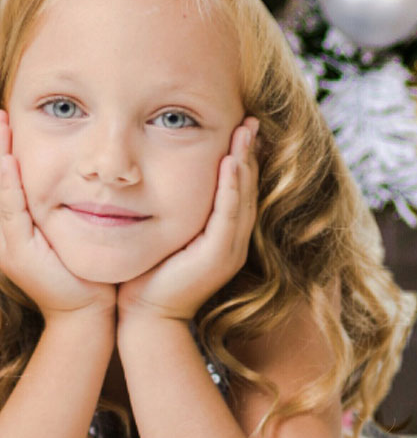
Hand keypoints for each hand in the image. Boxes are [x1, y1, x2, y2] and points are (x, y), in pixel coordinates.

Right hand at [0, 111, 115, 320]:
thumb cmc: (88, 274)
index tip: (7, 115)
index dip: (3, 147)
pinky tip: (9, 160)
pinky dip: (8, 184)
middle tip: (0, 111)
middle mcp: (5, 231)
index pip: (5, 176)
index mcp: (16, 225)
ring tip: (0, 122)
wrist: (88, 315)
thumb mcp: (75, 232)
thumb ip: (72, 205)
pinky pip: (9, 210)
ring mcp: (7, 242)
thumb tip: (86, 174)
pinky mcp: (17, 251)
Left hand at [116, 117, 258, 323]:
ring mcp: (230, 249)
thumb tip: (159, 176)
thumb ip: (172, 209)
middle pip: (248, 188)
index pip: (238, 189)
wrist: (145, 317)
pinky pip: (229, 213)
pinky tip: (231, 161)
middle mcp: (234, 241)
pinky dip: (231, 186)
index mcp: (225, 236)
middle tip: (251, 120)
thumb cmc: (148, 276)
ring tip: (246, 132)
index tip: (240, 128)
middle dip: (250, 152)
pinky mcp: (218, 255)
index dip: (242, 158)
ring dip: (246, 162)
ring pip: (243, 196)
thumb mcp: (165, 234)